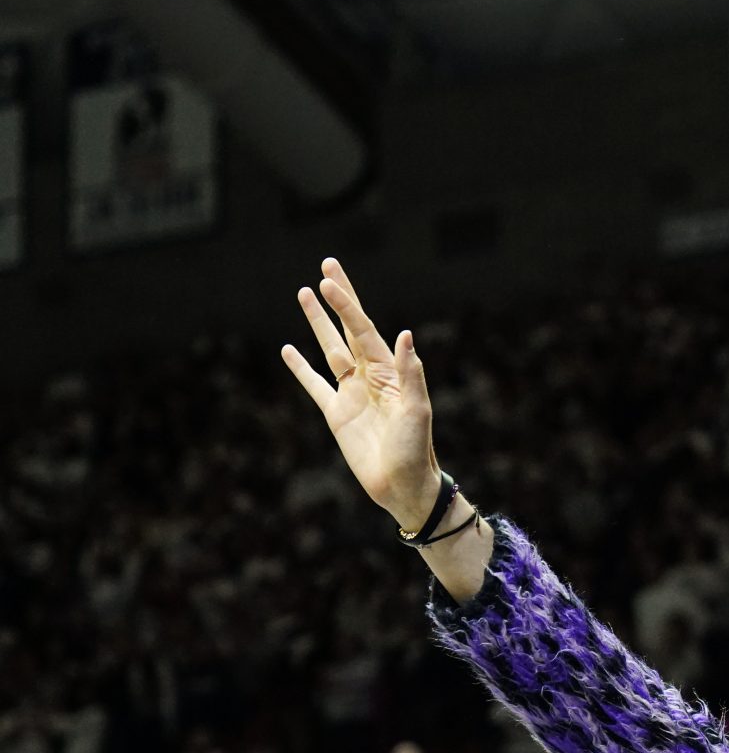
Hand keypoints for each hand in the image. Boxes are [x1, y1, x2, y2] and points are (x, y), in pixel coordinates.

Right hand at [281, 258, 439, 526]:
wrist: (403, 485)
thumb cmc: (416, 449)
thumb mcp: (417, 410)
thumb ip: (410, 373)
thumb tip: (405, 334)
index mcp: (390, 372)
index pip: (364, 330)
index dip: (347, 304)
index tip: (328, 280)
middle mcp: (370, 377)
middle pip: (349, 328)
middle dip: (338, 299)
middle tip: (326, 267)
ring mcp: (352, 393)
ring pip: (330, 349)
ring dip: (317, 323)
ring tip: (303, 293)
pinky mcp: (336, 414)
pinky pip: (315, 385)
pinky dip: (301, 368)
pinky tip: (288, 349)